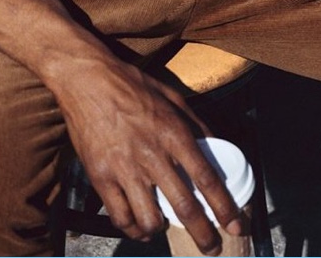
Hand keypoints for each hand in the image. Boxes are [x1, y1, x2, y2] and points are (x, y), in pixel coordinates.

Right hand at [0, 0, 241, 253]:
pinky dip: (132, 227)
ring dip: (162, 230)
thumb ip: (195, 122)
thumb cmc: (129, 83)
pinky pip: (119, 217)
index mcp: (172, 132)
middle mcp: (151, 155)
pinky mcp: (99, 177)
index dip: (224, 208)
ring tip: (165, 226)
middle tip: (211, 247)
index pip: (206, 179)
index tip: (235, 227)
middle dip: (203, 235)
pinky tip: (138, 224)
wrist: (85, 78)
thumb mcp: (170, 95)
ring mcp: (123, 168)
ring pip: (150, 220)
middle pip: (184, 207)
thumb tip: (216, 144)